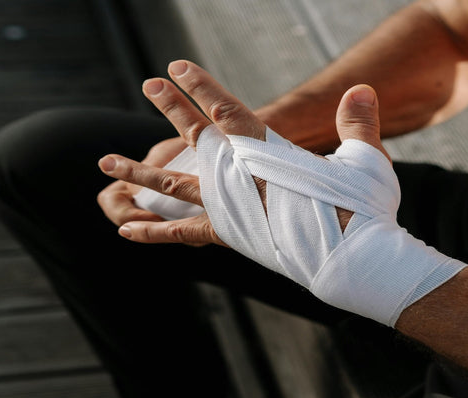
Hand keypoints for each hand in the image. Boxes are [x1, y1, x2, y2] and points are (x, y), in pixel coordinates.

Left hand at [98, 60, 388, 244]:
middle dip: (173, 107)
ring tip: (104, 162)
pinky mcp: (227, 237)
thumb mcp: (364, 160)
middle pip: (196, 136)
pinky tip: (123, 230)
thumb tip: (362, 87)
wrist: (352, 260)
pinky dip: (153, 231)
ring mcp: (228, 208)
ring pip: (173, 184)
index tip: (177, 67)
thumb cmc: (362, 210)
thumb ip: (357, 123)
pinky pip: (181, 233)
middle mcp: (239, 177)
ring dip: (138, 171)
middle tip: (149, 84)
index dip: (201, 86)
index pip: (227, 109)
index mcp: (267, 152)